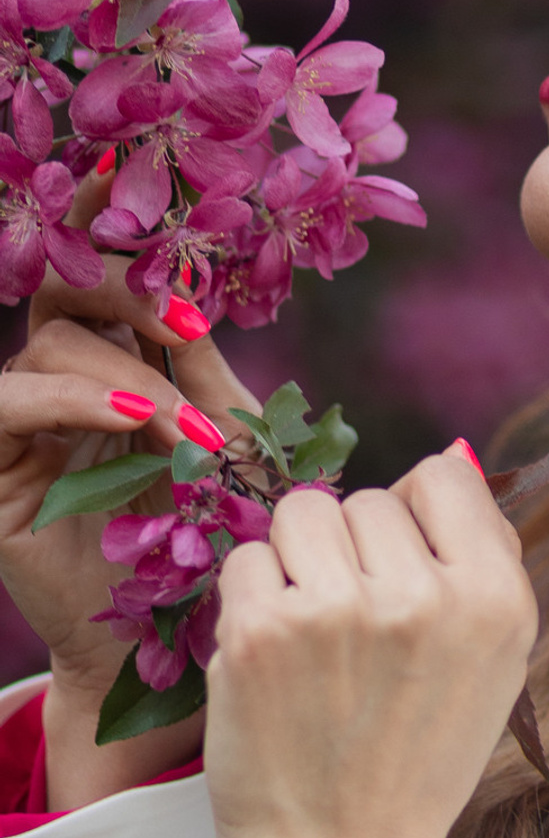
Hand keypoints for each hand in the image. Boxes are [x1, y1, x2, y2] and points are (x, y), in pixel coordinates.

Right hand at [0, 171, 263, 807]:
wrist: (194, 653)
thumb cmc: (231, 554)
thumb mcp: (236, 451)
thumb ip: (215, 377)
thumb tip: (215, 293)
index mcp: (128, 371)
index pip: (109, 279)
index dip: (119, 229)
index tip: (155, 185)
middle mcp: (69, 388)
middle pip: (65, 288)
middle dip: (124, 282)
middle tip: (186, 319)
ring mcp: (28, 429)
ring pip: (51, 342)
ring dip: (132, 371)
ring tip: (192, 430)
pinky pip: (3, 402)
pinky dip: (71, 396)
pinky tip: (135, 417)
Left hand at [204, 447, 538, 837]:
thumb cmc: (420, 756)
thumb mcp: (496, 660)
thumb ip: (483, 557)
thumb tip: (452, 458)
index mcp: (497, 598)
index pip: (443, 474)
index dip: (416, 515)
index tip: (405, 567)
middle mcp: (425, 597)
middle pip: (370, 497)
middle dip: (356, 549)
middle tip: (358, 629)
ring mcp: (339, 611)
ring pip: (303, 513)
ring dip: (299, 560)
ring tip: (315, 634)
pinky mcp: (261, 632)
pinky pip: (246, 558)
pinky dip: (253, 598)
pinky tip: (277, 656)